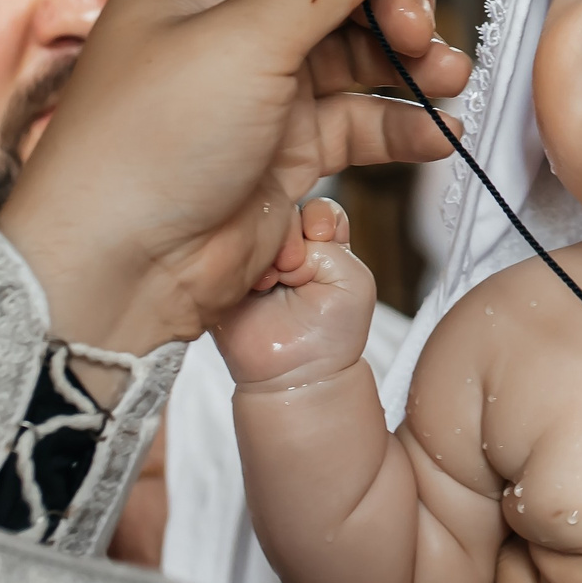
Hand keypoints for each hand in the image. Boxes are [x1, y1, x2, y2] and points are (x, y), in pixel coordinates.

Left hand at [0, 0, 470, 355]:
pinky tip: (436, 134)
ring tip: (448, 81)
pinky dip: (404, 124)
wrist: (117, 270)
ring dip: (413, 63)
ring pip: (361, 53)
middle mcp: (234, 23)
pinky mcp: (288, 148)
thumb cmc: (146, 147)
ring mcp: (265, 87)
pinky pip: (362, 121)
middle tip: (418, 34)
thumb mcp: (241, 42)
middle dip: (394, 2)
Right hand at [212, 196, 377, 390]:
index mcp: (321, 245)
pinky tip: (257, 285)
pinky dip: (243, 261)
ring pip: (255, 227)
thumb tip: (286, 239)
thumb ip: (331, 246)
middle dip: (292, 232)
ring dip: (269, 247)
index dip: (319, 215)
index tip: (322, 235)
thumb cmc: (332, 332)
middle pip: (283, 210)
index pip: (317, 208)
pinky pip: (228, 250)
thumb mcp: (353, 281)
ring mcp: (256, 261)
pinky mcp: (228, 277)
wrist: (298, 374)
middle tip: (294, 266)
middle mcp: (286, 249)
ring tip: (275, 279)